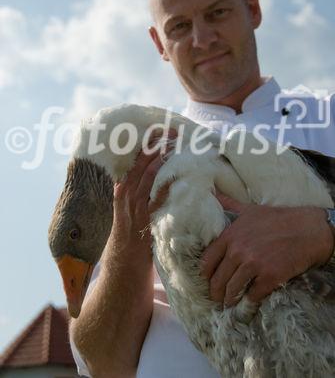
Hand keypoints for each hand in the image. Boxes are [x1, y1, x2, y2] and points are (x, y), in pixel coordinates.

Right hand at [110, 130, 175, 262]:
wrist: (124, 261)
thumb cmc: (130, 232)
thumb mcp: (129, 207)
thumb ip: (137, 191)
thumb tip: (150, 173)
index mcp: (122, 188)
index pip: (134, 160)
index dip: (146, 144)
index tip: (158, 129)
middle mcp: (126, 193)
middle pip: (141, 162)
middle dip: (156, 144)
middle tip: (171, 130)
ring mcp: (134, 205)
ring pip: (147, 175)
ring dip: (161, 158)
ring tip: (173, 143)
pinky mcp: (144, 218)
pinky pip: (156, 199)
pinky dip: (165, 186)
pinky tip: (175, 175)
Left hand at [200, 192, 333, 306]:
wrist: (308, 230)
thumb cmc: (278, 219)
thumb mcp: (249, 210)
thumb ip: (228, 205)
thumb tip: (212, 193)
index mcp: (231, 235)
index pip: (207, 261)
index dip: (205, 275)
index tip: (207, 281)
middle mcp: (238, 250)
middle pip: (218, 279)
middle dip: (216, 293)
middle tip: (217, 299)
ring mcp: (254, 264)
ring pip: (233, 290)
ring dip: (230, 300)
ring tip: (230, 304)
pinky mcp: (270, 276)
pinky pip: (253, 296)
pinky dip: (249, 303)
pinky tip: (249, 304)